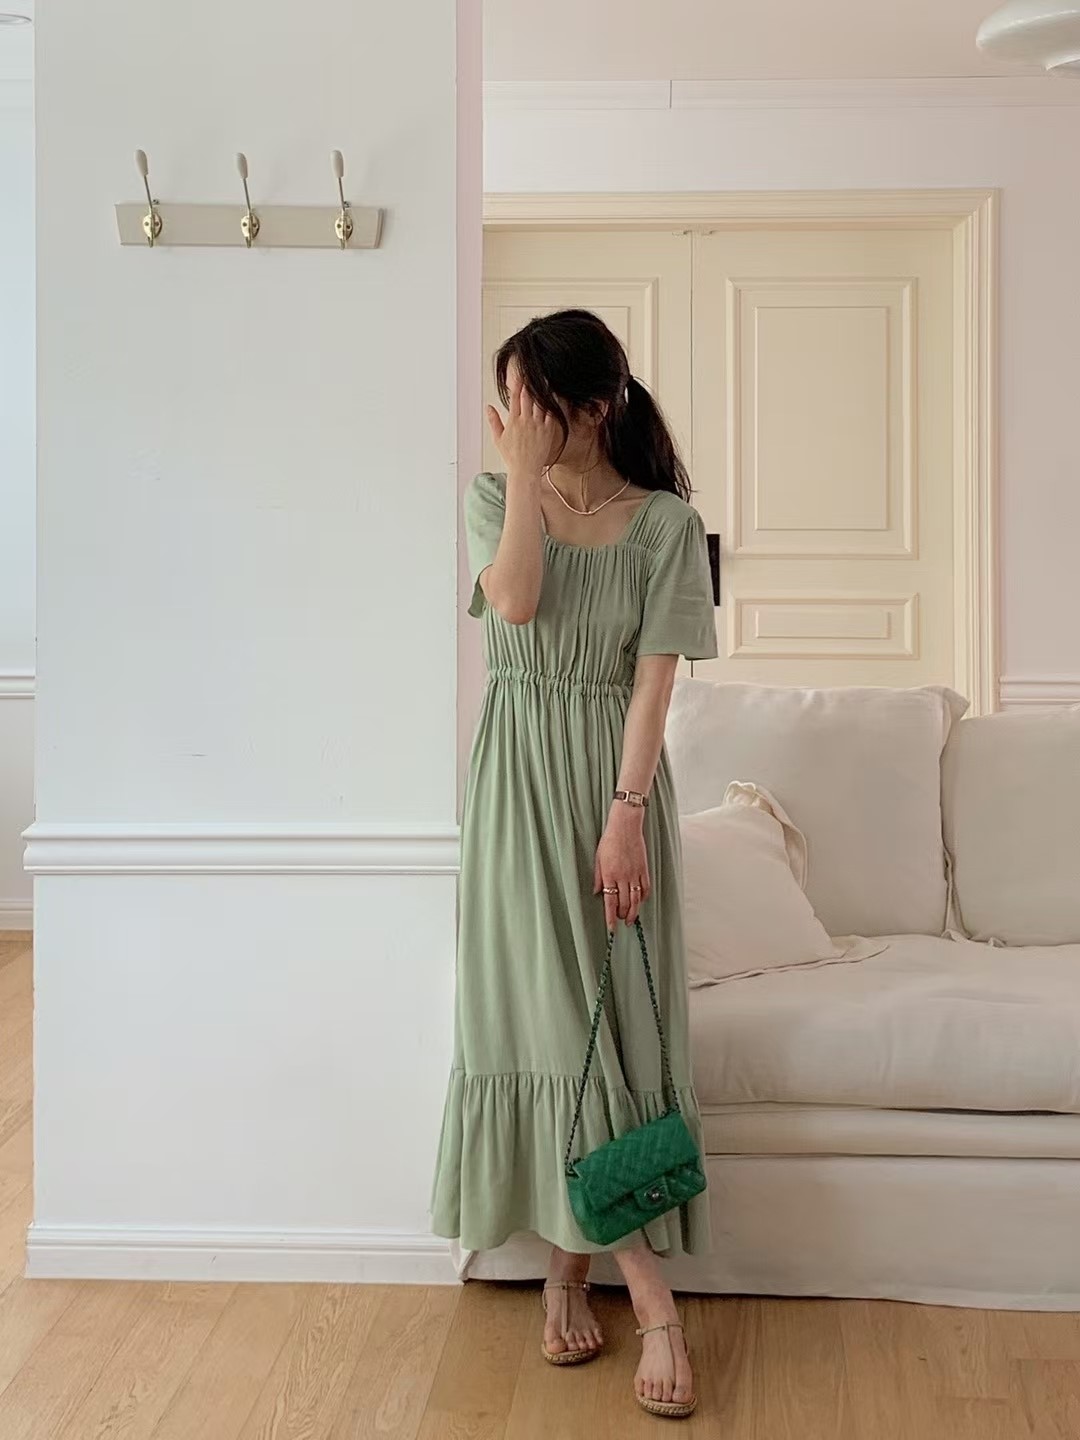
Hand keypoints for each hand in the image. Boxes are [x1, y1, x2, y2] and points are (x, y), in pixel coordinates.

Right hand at [486, 377, 555, 476]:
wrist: (525, 470)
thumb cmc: (511, 456)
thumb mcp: (498, 438)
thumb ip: (494, 421)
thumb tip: (488, 407)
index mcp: (513, 421)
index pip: (516, 398)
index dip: (518, 385)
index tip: (521, 376)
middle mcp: (526, 421)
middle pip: (529, 396)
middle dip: (530, 383)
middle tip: (532, 372)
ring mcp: (538, 425)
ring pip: (540, 402)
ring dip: (542, 390)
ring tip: (544, 378)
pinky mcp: (547, 430)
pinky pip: (551, 413)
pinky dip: (552, 403)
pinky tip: (553, 395)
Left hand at [594, 808, 650, 929]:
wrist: (625, 826)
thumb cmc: (609, 840)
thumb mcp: (598, 858)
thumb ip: (598, 877)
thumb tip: (597, 892)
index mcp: (609, 875)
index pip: (610, 902)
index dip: (611, 917)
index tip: (611, 928)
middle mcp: (623, 877)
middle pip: (624, 904)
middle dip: (623, 916)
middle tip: (621, 921)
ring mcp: (635, 873)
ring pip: (636, 900)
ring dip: (634, 912)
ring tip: (631, 919)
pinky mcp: (644, 869)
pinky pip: (645, 888)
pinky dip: (643, 897)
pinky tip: (640, 901)